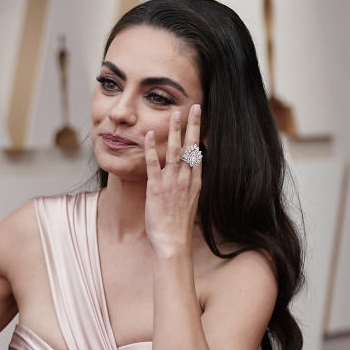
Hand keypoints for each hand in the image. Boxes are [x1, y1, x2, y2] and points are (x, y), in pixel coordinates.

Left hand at [144, 104, 201, 257]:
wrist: (174, 242)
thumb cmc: (179, 226)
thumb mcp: (190, 202)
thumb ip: (189, 186)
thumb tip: (188, 175)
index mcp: (195, 182)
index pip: (199, 153)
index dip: (199, 135)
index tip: (199, 119)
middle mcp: (186, 179)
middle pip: (191, 147)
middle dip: (192, 126)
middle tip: (194, 107)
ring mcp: (172, 182)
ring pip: (174, 151)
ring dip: (175, 131)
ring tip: (175, 113)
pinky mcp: (156, 188)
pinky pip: (153, 164)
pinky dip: (151, 148)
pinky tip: (150, 134)